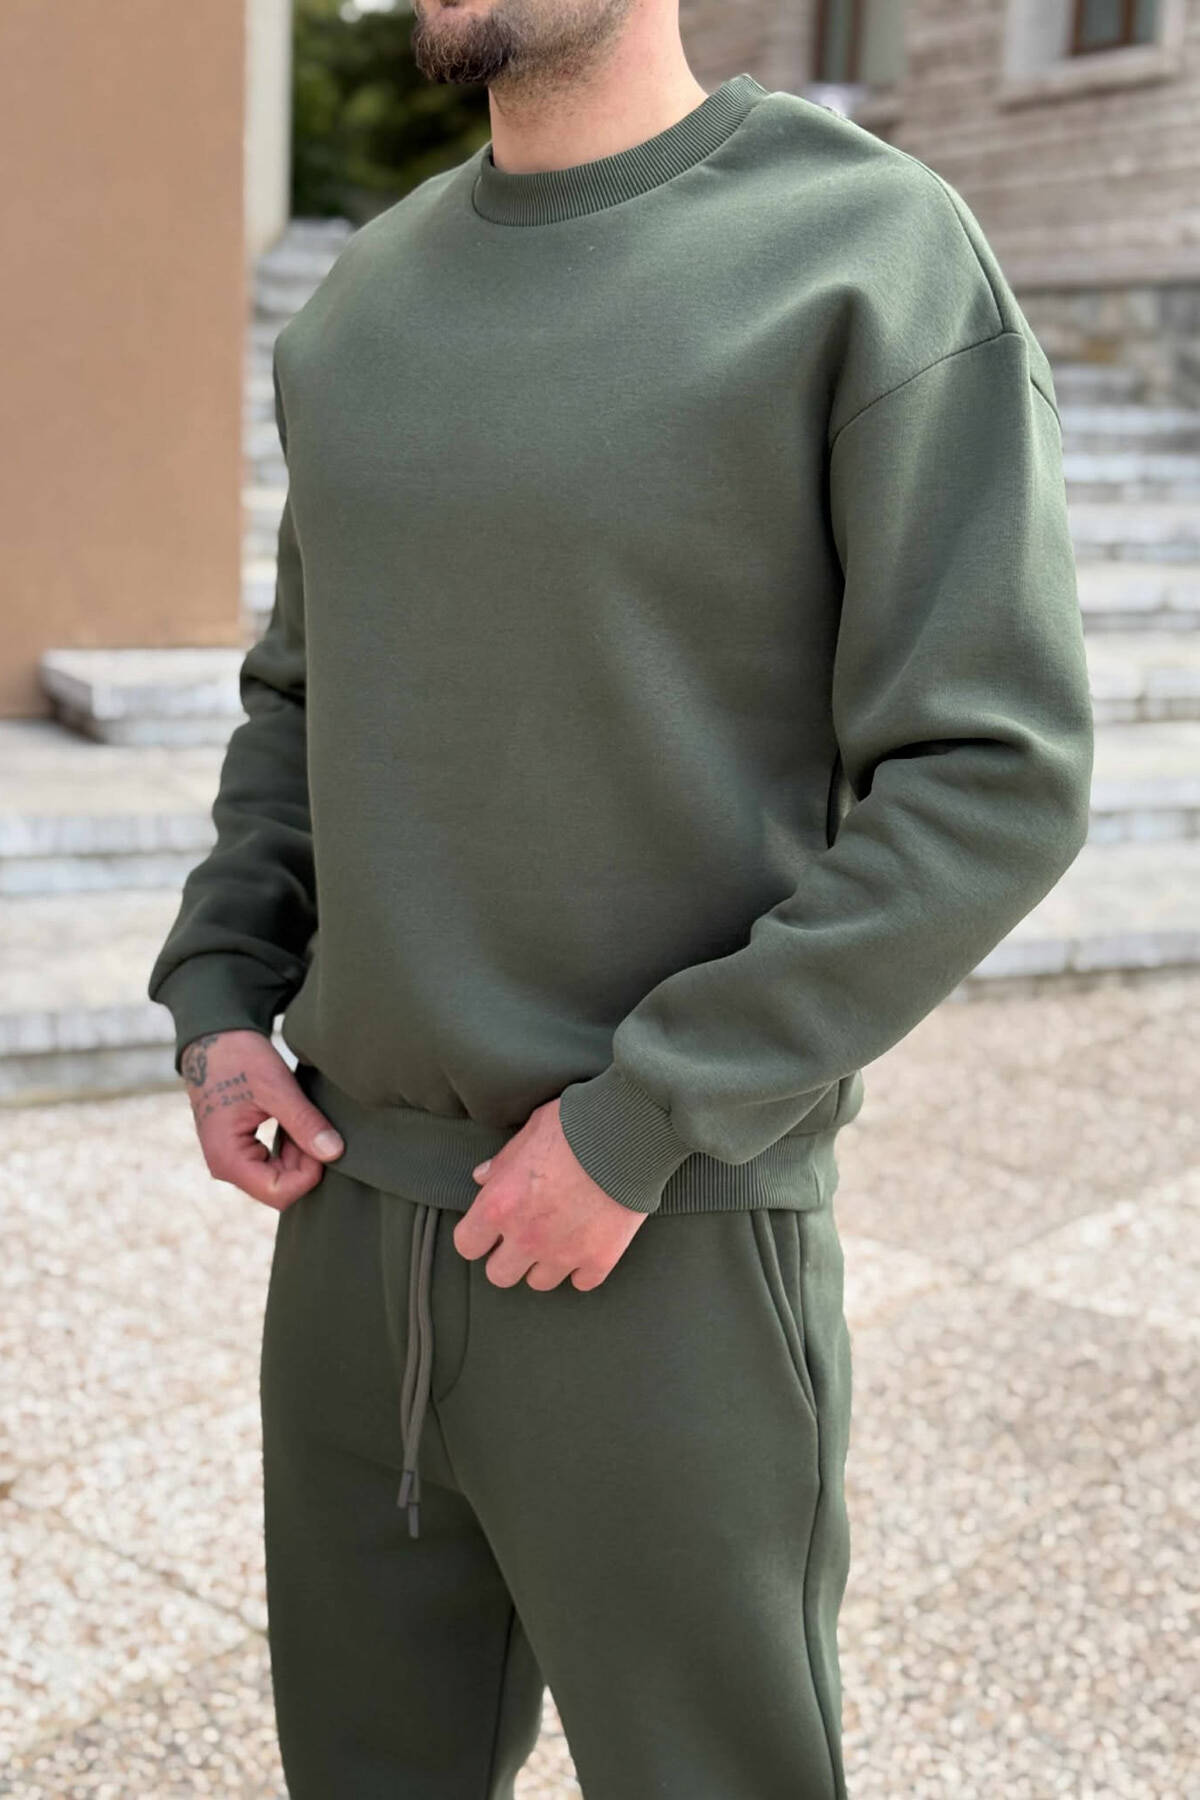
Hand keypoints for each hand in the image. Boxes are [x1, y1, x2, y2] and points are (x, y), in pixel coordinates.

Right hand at [180, 1029, 344, 1210]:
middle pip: (280, 1188)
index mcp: (228, 1159)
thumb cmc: (239, 1059)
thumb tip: (335, 1153)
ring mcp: (232, 1159)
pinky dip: (290, 1148)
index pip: (279, 1193)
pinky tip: (294, 1122)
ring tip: (303, 1119)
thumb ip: (304, 1122)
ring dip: (299, 1154)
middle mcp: (226, 1167)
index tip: (322, 1141)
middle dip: (306, 1163)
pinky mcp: (240, 1149)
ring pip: (279, 1177)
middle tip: (315, 1125)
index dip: (309, 1174)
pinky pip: (272, 1163)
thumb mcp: (276, 1088)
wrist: (214, 1040)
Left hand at [454, 1096, 647, 1291]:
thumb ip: (503, 1162)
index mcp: (500, 1204)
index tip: (490, 1228)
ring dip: (544, 1264)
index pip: (466, 1245)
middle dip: (507, 1258)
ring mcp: (564, 1253)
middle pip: (498, 1275)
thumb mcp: (529, 1132)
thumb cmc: (575, 1124)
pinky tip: (587, 1244)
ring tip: (557, 1239)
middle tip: (523, 1236)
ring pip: (539, 1282)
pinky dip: (583, 1267)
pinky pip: (582, 1282)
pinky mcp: (600, 1258)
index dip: (477, 1236)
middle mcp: (526, 1237)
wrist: (629, 1133)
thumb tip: (484, 1177)